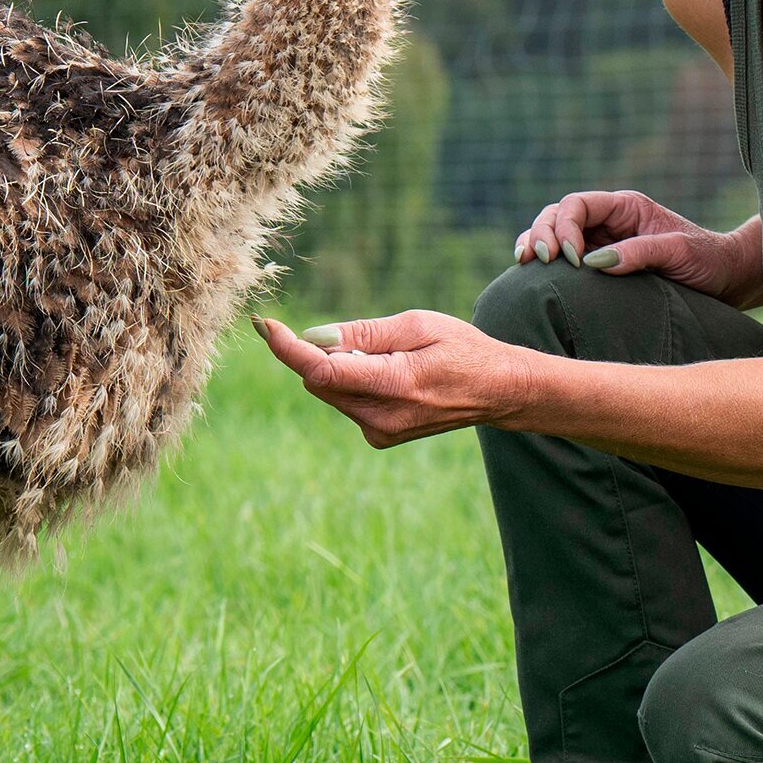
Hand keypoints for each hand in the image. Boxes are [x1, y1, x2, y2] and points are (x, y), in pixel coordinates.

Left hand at [255, 310, 519, 448]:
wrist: (496, 391)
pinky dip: (353, 382)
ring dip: (340, 366)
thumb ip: (363, 333)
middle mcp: (382, 417)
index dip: (288, 348)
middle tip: (364, 335)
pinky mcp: (380, 436)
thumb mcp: (416, 325)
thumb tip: (314, 337)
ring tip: (390, 357)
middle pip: (319, 379)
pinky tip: (391, 375)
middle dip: (322, 351)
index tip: (266, 325)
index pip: (321, 370)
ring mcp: (380, 432)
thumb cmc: (461, 348)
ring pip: (330, 390)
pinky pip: (346, 401)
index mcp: (394, 384)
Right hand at [511, 189, 759, 307]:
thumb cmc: (708, 261)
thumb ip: (640, 253)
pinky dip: (545, 264)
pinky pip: (564, 260)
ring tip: (525, 264)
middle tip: (538, 261)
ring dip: (535, 246)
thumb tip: (595, 262)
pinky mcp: (600, 265)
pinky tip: (533, 275)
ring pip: (554, 235)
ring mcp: (602, 242)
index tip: (573, 259)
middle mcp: (609, 222)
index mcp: (625, 208)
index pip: (578, 205)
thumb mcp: (680, 253)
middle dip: (542, 234)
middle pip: (557, 215)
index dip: (565, 227)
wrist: (727, 279)